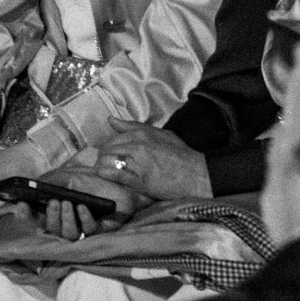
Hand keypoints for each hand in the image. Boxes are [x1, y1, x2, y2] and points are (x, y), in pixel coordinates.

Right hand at [35, 165, 141, 239]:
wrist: (123, 182)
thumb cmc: (94, 179)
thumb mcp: (70, 175)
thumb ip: (50, 181)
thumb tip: (33, 186)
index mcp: (55, 208)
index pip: (34, 217)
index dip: (25, 215)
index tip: (21, 205)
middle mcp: (65, 221)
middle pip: (49, 228)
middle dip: (49, 216)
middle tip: (54, 202)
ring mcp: (80, 228)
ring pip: (66, 234)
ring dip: (66, 219)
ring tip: (69, 204)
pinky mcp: (97, 232)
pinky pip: (86, 231)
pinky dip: (84, 218)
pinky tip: (84, 207)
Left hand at [87, 119, 214, 200]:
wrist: (196, 175)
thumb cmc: (180, 154)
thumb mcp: (160, 134)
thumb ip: (134, 127)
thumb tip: (111, 120)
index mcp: (142, 133)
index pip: (113, 138)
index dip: (108, 147)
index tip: (110, 155)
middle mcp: (137, 145)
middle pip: (106, 149)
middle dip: (103, 158)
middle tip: (108, 166)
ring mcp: (137, 162)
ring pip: (106, 161)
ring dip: (103, 168)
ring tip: (108, 174)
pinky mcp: (139, 180)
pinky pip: (114, 175)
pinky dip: (107, 176)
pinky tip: (108, 179)